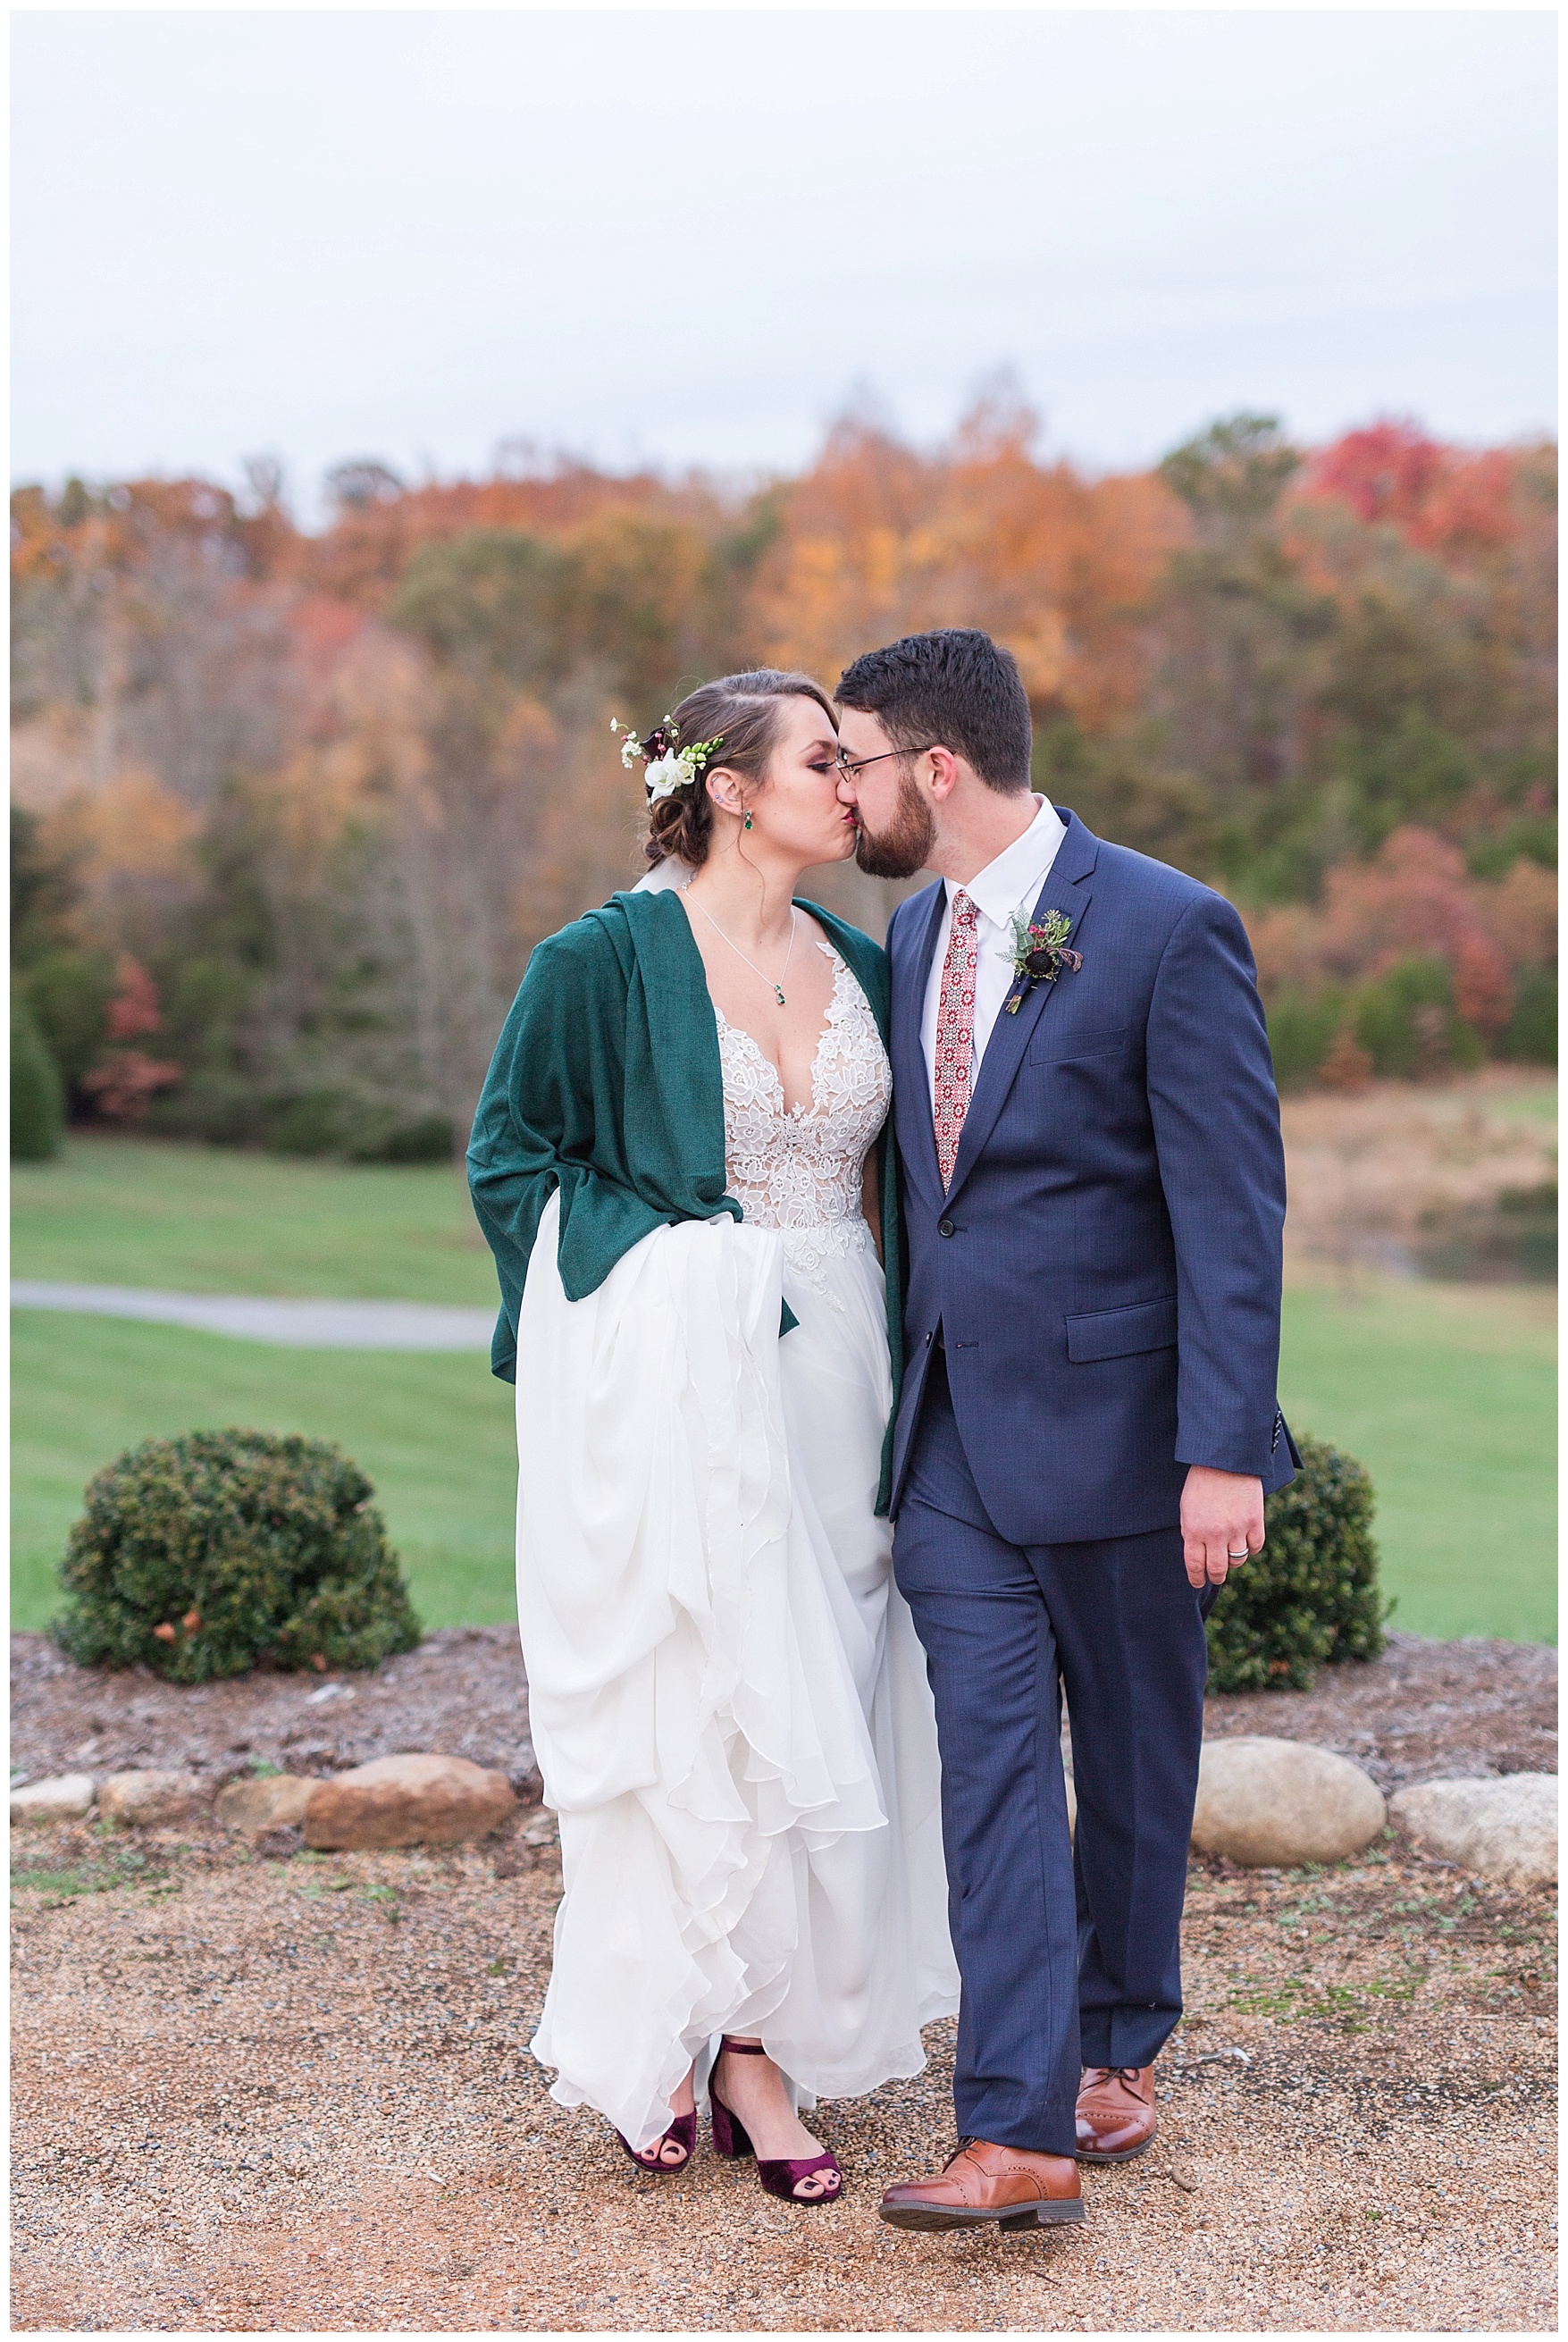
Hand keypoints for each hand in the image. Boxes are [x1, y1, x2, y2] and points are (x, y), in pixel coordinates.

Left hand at [1180, 1465, 1263, 1588]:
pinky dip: (1250, 1548)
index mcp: (1193, 1530)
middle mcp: (1215, 1534)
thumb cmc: (1202, 1481)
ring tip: (1229, 1555)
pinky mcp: (1255, 1521)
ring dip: (1232, 1561)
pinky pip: (1255, 1547)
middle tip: (1215, 1577)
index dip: (1196, 1578)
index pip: (1194, 1565)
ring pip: (1237, 1560)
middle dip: (1215, 1576)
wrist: (1225, 1459)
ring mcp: (1237, 1529)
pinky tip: (1245, 1543)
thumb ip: (1192, 1531)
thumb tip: (1198, 1555)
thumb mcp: (1187, 1507)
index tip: (1198, 1583)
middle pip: (1217, 1569)